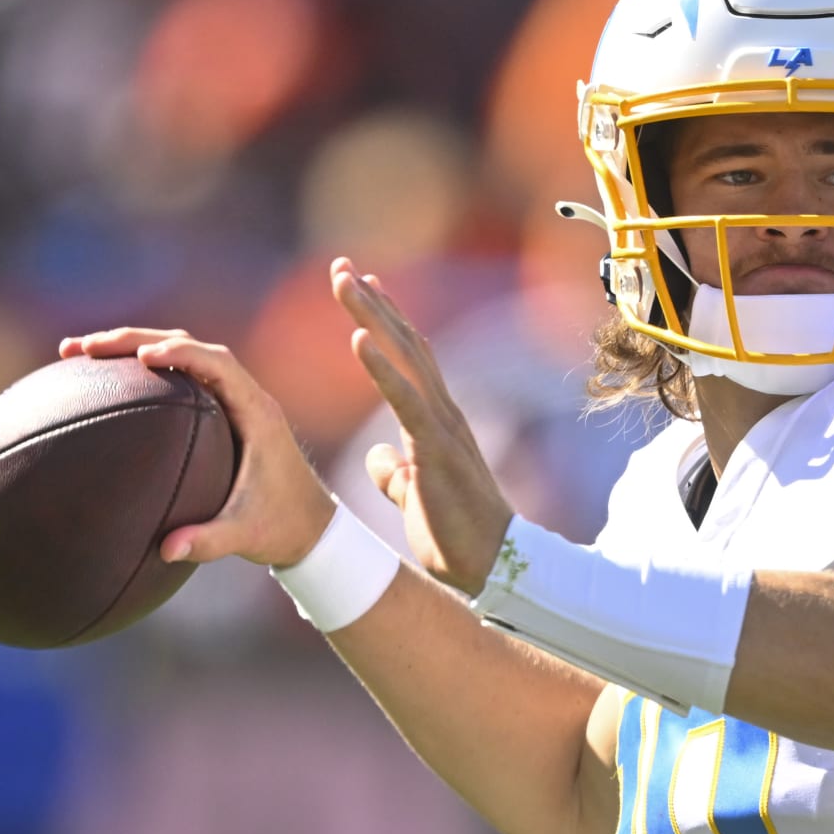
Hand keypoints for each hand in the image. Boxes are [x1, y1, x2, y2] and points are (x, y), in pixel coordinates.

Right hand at [56, 329, 336, 566]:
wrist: (311, 527)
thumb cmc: (282, 527)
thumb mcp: (247, 536)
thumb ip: (210, 541)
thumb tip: (166, 550)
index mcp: (256, 413)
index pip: (218, 365)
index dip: (181, 354)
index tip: (141, 357)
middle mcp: (245, 397)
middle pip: (190, 348)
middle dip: (136, 341)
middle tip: (82, 348)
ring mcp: (232, 401)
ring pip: (181, 356)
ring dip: (133, 348)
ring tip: (77, 354)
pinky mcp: (219, 411)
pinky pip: (179, 378)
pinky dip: (142, 373)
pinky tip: (101, 384)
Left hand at [330, 257, 512, 595]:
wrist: (492, 567)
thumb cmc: (456, 536)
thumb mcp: (415, 496)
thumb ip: (399, 472)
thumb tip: (380, 457)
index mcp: (437, 421)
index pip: (409, 357)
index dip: (384, 319)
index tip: (361, 283)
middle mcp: (444, 412)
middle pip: (405, 343)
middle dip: (372, 302)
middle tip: (341, 266)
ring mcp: (443, 426)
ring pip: (405, 357)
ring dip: (371, 316)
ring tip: (343, 282)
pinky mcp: (437, 449)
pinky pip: (407, 399)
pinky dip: (382, 368)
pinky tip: (358, 339)